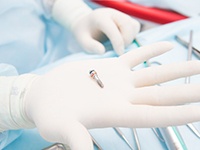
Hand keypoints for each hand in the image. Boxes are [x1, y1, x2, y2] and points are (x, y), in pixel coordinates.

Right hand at [25, 42, 199, 149]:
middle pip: (161, 95)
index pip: (153, 115)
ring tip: (199, 63)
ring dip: (176, 69)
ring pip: (154, 75)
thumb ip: (76, 139)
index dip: (178, 113)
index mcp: (115, 113)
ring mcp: (119, 82)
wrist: (45, 96)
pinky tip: (166, 46)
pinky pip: (136, 57)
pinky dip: (150, 51)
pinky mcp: (111, 68)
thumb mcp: (61, 127)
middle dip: (187, 91)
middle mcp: (123, 98)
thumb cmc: (50, 114)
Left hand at [71, 8, 139, 54]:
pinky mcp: (126, 19)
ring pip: (133, 26)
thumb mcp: (83, 41)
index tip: (119, 54)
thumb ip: (91, 46)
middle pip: (127, 25)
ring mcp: (120, 15)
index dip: (117, 42)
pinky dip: (132, 36)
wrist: (86, 25)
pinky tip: (123, 42)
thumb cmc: (84, 34)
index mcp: (100, 17)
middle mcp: (112, 13)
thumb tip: (102, 51)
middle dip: (126, 40)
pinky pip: (135, 27)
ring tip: (119, 46)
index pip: (112, 28)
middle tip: (119, 51)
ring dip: (130, 39)